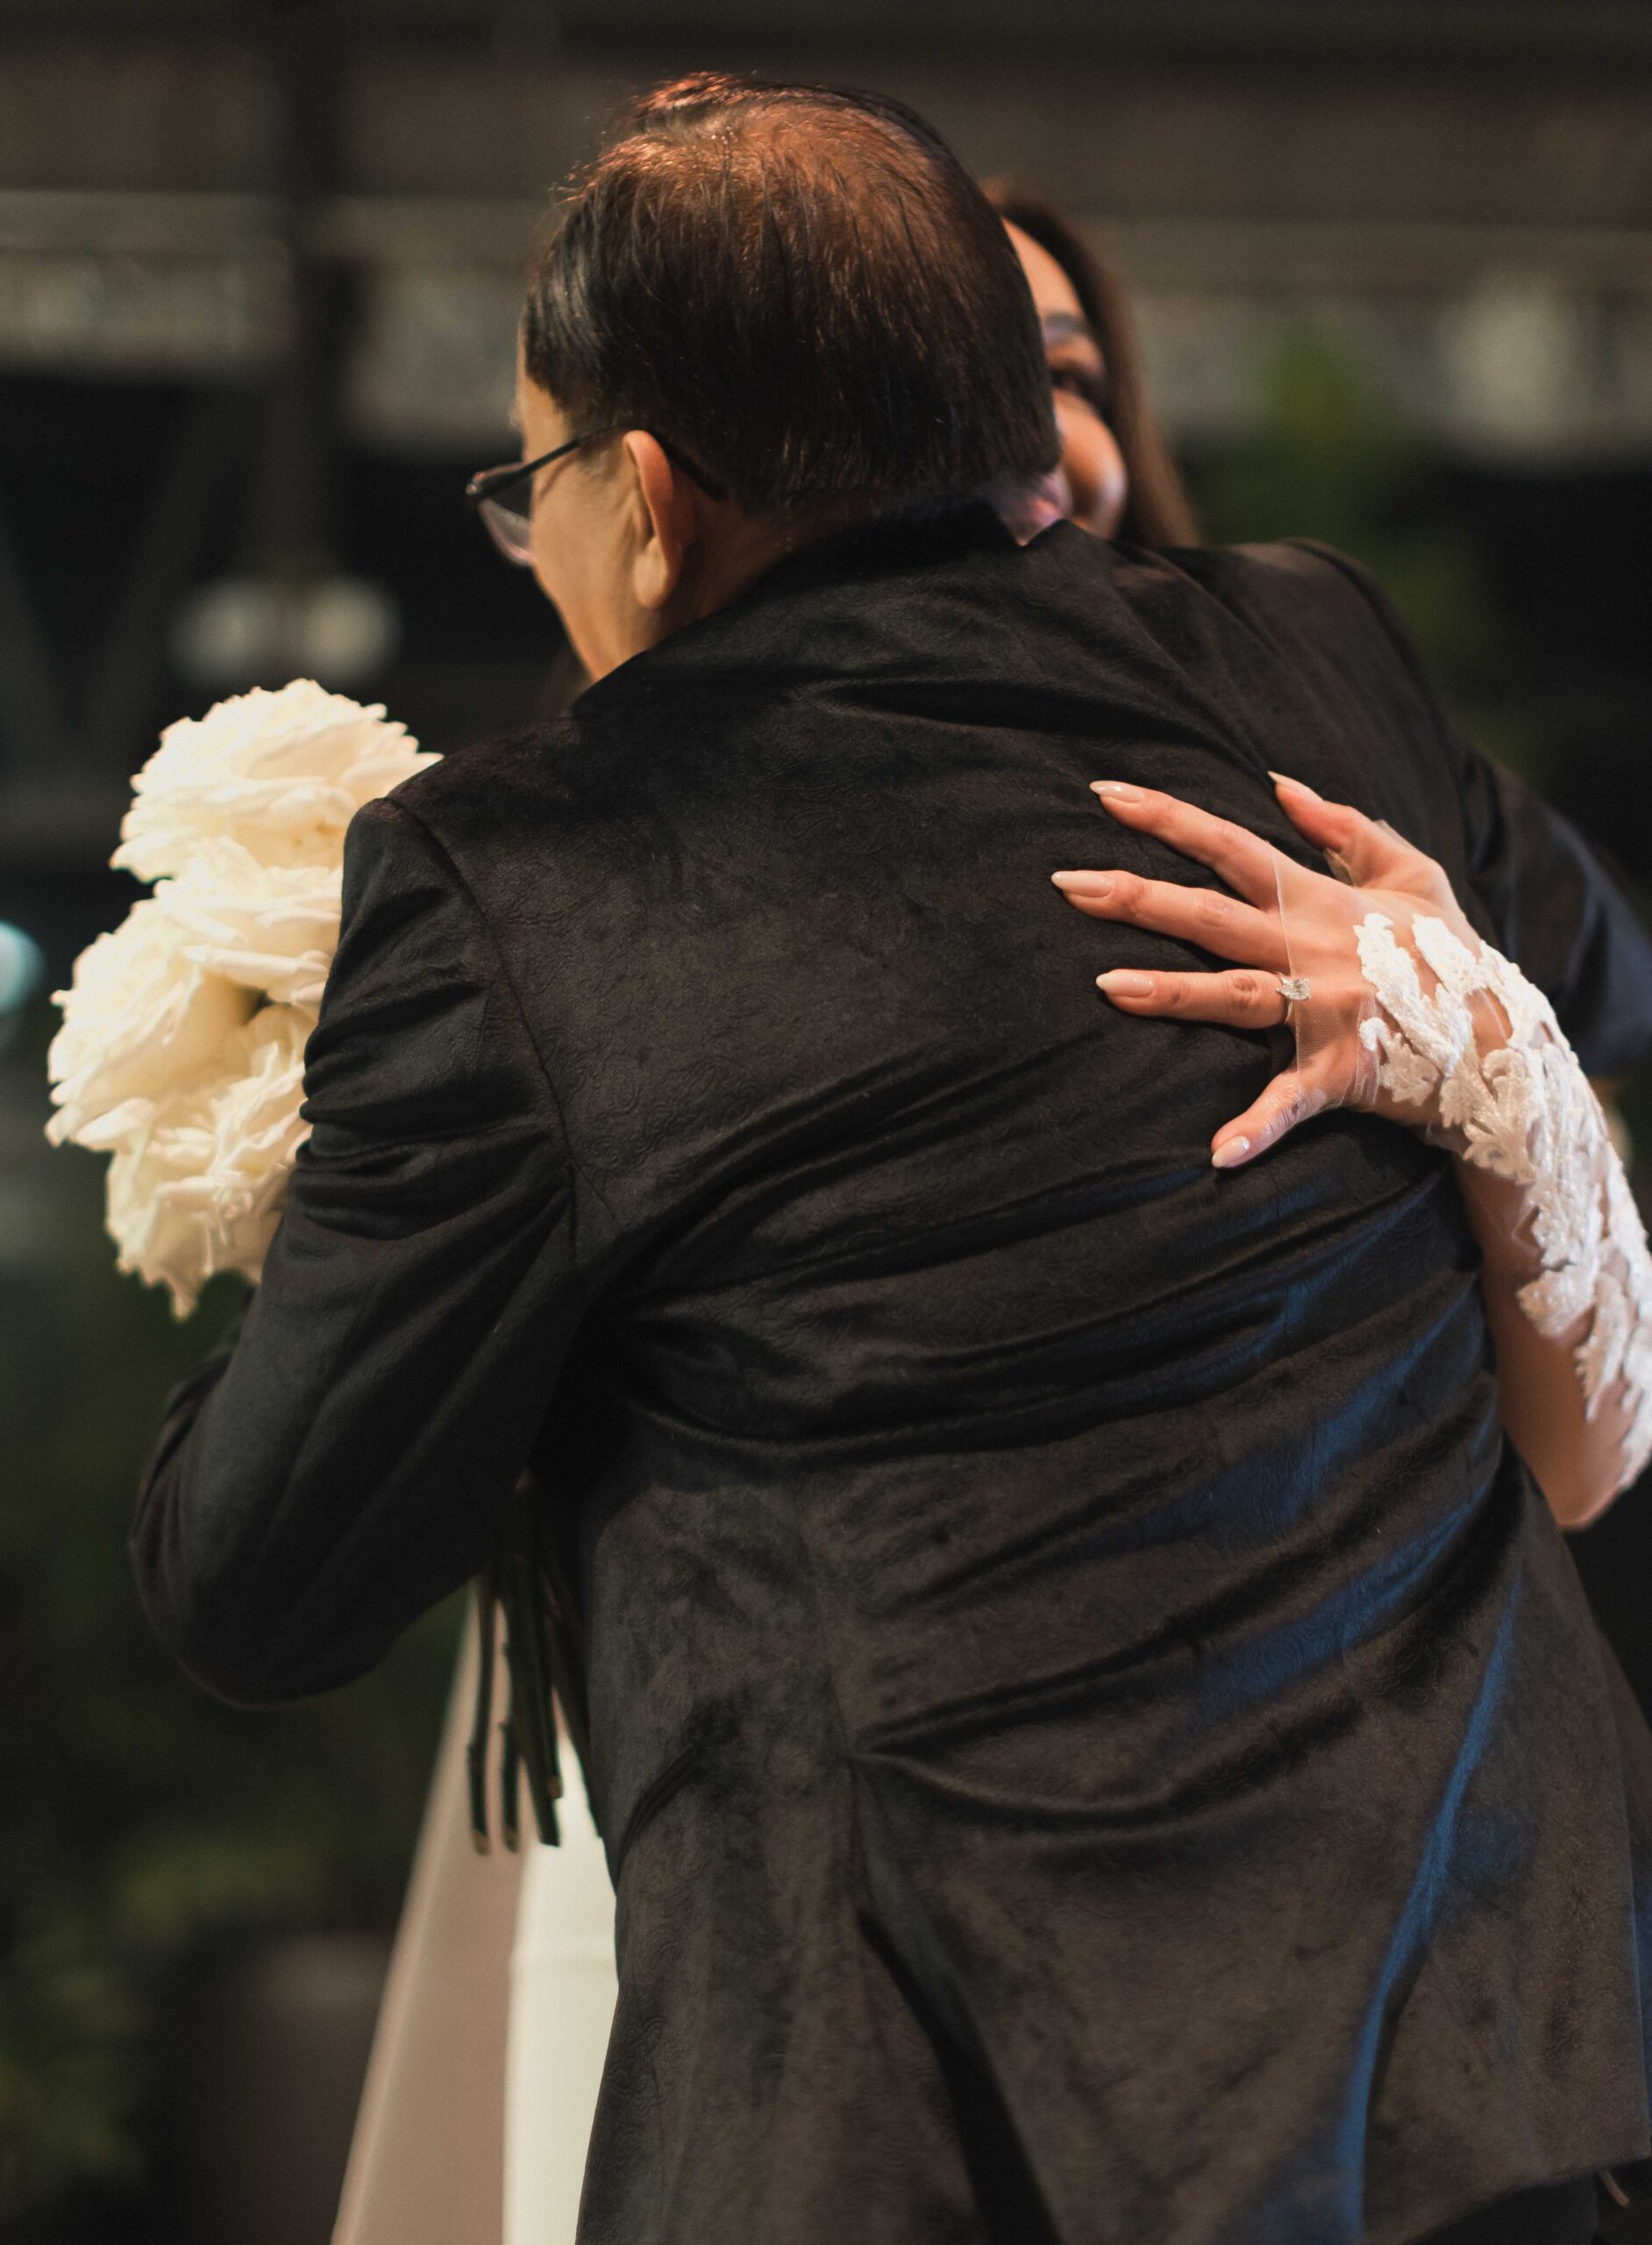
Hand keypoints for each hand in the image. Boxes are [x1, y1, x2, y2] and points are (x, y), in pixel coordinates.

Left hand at [1052, 773, 1485, 1169]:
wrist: (1502, 1040)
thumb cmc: (1449, 954)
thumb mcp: (1414, 873)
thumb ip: (1345, 827)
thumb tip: (1281, 784)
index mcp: (1321, 900)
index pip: (1231, 847)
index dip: (1169, 819)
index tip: (1105, 797)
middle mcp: (1314, 949)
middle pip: (1212, 916)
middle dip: (1138, 898)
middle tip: (1066, 884)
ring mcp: (1325, 1011)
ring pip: (1236, 995)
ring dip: (1172, 992)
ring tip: (1107, 988)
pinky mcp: (1340, 1072)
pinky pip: (1290, 1103)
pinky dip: (1257, 1129)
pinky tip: (1216, 1155)